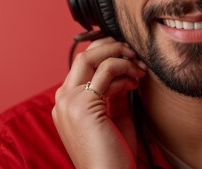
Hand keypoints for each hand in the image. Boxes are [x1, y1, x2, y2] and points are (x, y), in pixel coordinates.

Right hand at [52, 37, 146, 168]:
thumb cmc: (114, 154)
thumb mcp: (112, 115)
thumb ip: (112, 92)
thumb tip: (122, 71)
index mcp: (66, 103)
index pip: (82, 65)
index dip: (106, 53)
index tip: (128, 56)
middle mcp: (62, 99)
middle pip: (84, 55)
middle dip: (112, 47)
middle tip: (134, 52)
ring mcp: (69, 101)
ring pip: (92, 57)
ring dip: (120, 55)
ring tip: (138, 66)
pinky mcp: (82, 104)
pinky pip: (106, 70)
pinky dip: (124, 68)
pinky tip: (135, 81)